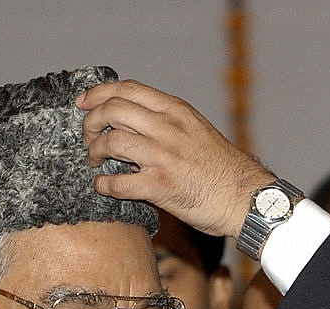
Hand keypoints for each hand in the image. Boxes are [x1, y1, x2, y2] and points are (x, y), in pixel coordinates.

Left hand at [77, 80, 274, 237]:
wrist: (247, 198)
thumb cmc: (222, 169)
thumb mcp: (197, 130)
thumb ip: (167, 122)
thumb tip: (130, 123)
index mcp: (177, 111)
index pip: (127, 89)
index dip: (98, 93)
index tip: (83, 103)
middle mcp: (169, 128)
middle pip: (112, 111)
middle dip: (91, 123)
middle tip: (88, 138)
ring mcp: (164, 157)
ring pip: (110, 142)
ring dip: (94, 152)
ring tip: (96, 162)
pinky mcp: (161, 186)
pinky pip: (117, 182)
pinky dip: (103, 185)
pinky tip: (104, 186)